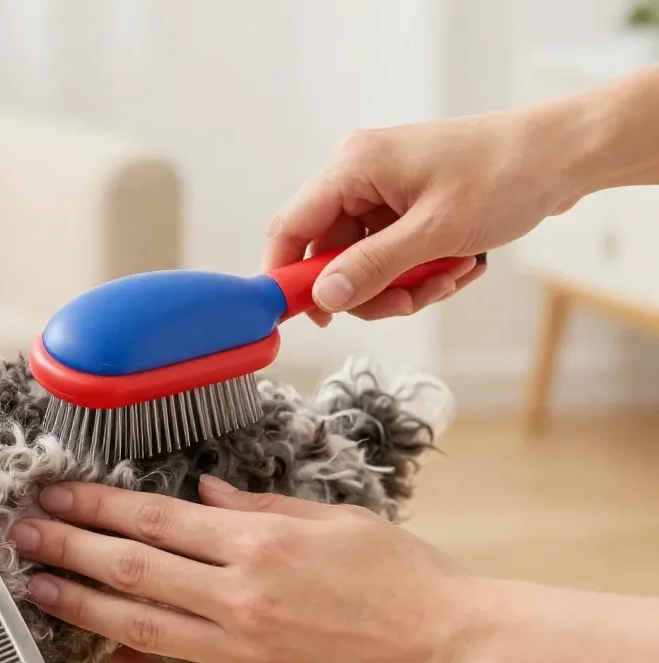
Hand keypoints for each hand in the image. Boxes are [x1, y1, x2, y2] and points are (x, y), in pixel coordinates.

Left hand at [9, 476, 488, 662]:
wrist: (456, 648)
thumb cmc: (404, 575)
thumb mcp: (333, 521)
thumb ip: (258, 508)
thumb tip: (201, 496)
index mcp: (257, 545)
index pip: (153, 520)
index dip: (95, 506)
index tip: (56, 495)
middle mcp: (239, 599)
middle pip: (130, 570)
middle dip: (67, 549)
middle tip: (22, 536)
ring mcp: (243, 655)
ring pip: (140, 628)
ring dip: (81, 607)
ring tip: (39, 591)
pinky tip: (111, 653)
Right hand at [269, 106, 582, 323]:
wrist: (564, 155)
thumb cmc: (506, 175)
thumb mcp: (434, 232)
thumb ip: (372, 267)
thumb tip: (324, 297)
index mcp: (353, 166)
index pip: (291, 228)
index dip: (289, 276)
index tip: (301, 317)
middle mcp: (360, 175)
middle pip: (330, 254)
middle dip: (369, 288)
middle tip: (409, 302)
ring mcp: (383, 191)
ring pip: (363, 261)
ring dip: (401, 285)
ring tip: (446, 279)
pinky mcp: (406, 205)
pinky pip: (391, 254)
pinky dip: (418, 272)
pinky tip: (455, 267)